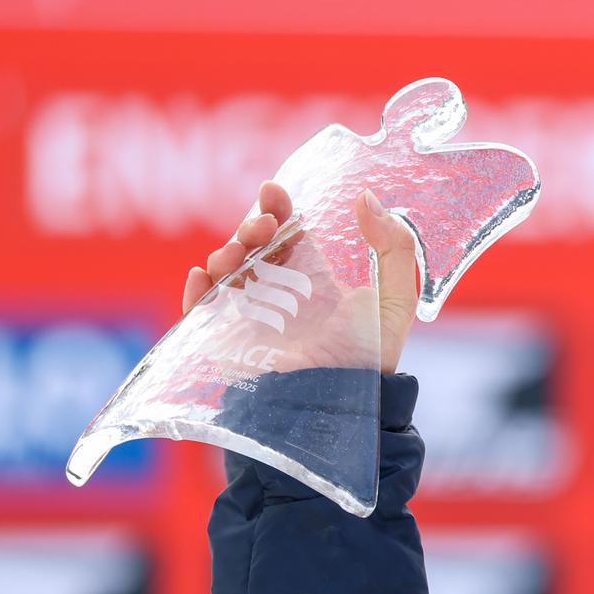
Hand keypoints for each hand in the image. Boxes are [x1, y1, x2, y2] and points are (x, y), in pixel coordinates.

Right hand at [181, 179, 420, 373]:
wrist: (344, 403)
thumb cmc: (371, 356)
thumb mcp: (396, 299)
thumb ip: (393, 247)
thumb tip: (365, 198)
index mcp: (313, 279)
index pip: (287, 234)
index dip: (275, 208)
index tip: (273, 191)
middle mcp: (279, 293)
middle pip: (251, 247)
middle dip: (249, 227)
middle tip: (263, 226)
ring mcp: (251, 315)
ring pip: (225, 272)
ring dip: (225, 253)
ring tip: (238, 253)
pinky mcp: (229, 341)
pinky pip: (200, 312)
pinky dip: (196, 292)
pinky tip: (203, 278)